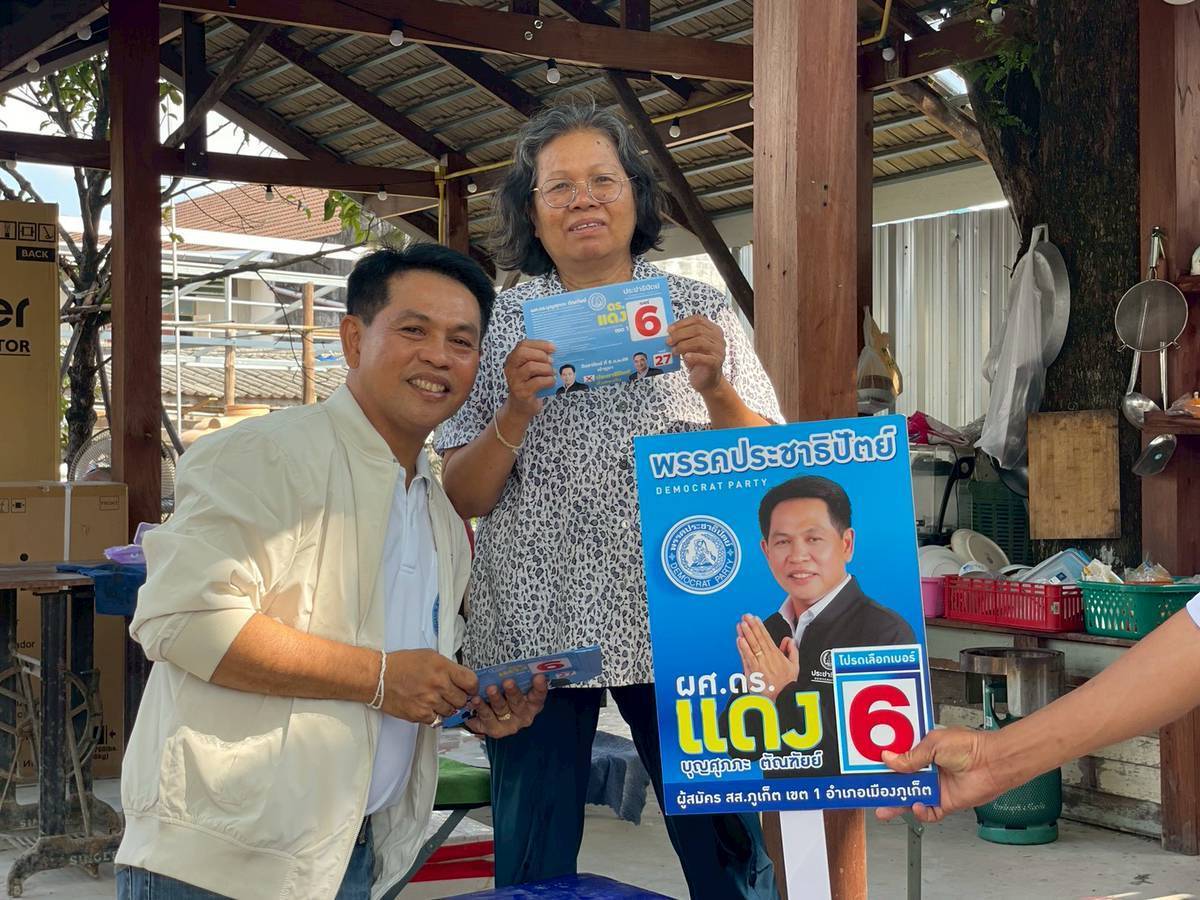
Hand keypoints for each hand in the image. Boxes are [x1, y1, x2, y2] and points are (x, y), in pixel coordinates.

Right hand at [380, 649, 478, 725]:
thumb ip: (448, 667)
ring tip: (434, 698)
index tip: (469, 688)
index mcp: (442, 667)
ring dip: (446, 707)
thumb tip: (462, 678)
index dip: (472, 686)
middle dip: (458, 697)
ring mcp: (429, 701)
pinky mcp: (420, 714)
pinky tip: (427, 706)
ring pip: (451, 711)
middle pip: (462, 699)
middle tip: (450, 694)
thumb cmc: (401, 665)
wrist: (378, 677)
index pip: (471, 681)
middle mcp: (438, 684)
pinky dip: (434, 715)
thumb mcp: (429, 656)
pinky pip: (437, 720)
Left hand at [463, 675, 548, 738]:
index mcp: (532, 704)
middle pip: (518, 703)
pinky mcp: (494, 730)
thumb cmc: (508, 696)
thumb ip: (518, 677)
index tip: (538, 677)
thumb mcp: (516, 686)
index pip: (539, 695)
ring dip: (495, 699)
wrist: (495, 717)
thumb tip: (516, 661)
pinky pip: (485, 720)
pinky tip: (474, 701)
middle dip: (512, 692)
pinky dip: (479, 709)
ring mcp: (508, 725)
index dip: (540, 687)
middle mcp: (522, 716)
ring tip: (489, 689)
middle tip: (507, 682)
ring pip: (501, 710)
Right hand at [503, 339, 555, 418]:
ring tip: (552, 373)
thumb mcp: (530, 370)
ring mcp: (515, 381)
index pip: (522, 345)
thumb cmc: (529, 385)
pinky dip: (548, 380)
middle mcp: (510, 369)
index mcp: (512, 359)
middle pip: (522, 353)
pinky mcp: (522, 393)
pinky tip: (552, 382)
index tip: (552, 347)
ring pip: (531, 367)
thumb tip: (555, 351)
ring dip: (546, 368)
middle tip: (551, 361)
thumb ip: (538, 359)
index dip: (539, 344)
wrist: (521, 407)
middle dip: (540, 355)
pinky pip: (537, 382)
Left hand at [667, 316, 726, 395]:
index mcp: (713, 329)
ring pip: (700, 342)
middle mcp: (718, 338)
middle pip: (698, 330)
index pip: (698, 319)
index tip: (669, 329)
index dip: (682, 323)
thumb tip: (669, 332)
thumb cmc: (697, 360)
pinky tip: (686, 357)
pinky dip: (694, 356)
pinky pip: (705, 358)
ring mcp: (719, 350)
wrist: (706, 380)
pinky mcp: (717, 363)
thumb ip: (683, 337)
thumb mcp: (690, 345)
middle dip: (680, 334)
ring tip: (674, 351)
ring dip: (684, 345)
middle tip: (668, 341)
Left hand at [736, 615, 798, 701]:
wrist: (781, 699)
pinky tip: (739, 640)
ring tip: (741, 624)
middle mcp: (768, 658)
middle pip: (758, 639)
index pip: (767, 637)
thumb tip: (789, 639)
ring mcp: (760, 665)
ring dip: (746, 634)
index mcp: (777, 655)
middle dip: (752, 626)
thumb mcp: (795, 666)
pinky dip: (743, 649)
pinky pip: (747, 658)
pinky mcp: (753, 672)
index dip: (760, 626)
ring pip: (752, 646)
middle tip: (746, 616)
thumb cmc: (786, 684)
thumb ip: (792, 651)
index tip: (755, 618)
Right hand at [875, 727, 1005, 823]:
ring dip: (898, 803)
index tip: (872, 766)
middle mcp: (929, 770)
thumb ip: (910, 757)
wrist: (992, 763)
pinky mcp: (945, 802)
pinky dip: (921, 812)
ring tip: (885, 808)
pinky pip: (929, 812)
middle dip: (886, 788)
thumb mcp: (933, 745)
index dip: (886, 764)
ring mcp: (936, 787)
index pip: (899, 759)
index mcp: (924, 752)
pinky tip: (917, 806)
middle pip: (902, 781)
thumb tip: (889, 759)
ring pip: (911, 798)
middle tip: (872, 791)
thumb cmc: (970, 747)